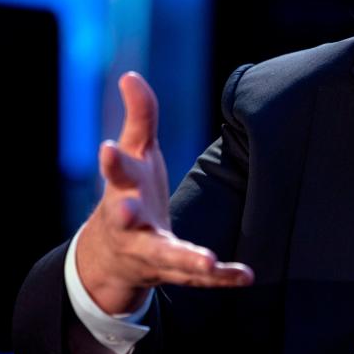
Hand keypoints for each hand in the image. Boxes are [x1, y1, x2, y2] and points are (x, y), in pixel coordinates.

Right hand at [76, 72, 252, 314]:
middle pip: (123, 220)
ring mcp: (150, 251)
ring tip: (207, 260)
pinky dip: (221, 277)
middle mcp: (130, 224)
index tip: (108, 147)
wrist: (115, 256)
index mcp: (122, 190)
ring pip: (165, 256)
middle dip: (124, 215)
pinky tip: (245, 275)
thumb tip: (131, 75)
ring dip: (186, 258)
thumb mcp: (136, 154)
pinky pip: (198, 278)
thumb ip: (139, 116)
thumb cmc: (130, 192)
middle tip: (128, 211)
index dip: (112, 160)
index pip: (115, 172)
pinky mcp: (173, 272)